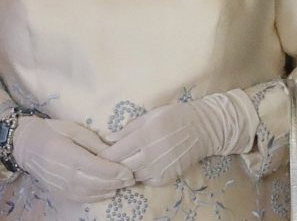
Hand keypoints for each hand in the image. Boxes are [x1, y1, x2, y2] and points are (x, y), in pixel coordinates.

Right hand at [11, 116, 133, 202]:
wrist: (25, 145)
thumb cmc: (51, 131)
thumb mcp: (72, 129)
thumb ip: (92, 141)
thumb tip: (112, 151)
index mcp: (70, 155)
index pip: (99, 168)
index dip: (116, 172)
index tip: (129, 171)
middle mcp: (67, 174)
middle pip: (99, 183)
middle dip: (117, 182)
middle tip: (131, 178)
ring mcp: (63, 186)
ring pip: (93, 193)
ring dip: (110, 190)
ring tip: (123, 184)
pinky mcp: (61, 192)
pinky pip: (84, 198)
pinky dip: (98, 196)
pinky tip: (108, 191)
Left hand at [103, 90, 256, 186]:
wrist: (202, 129)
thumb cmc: (172, 117)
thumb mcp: (148, 116)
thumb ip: (127, 129)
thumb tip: (108, 139)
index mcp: (144, 135)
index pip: (115, 152)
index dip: (102, 156)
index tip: (94, 155)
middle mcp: (151, 154)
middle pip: (121, 167)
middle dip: (110, 165)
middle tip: (102, 163)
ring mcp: (160, 168)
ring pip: (132, 176)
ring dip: (124, 172)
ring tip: (118, 166)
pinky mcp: (167, 177)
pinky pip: (146, 181)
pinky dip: (138, 176)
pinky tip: (136, 168)